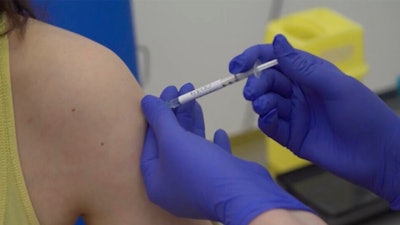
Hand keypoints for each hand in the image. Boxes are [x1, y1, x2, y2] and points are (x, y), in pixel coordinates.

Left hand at [140, 84, 310, 224]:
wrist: (242, 195)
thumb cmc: (201, 170)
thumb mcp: (174, 141)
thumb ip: (159, 119)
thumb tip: (146, 101)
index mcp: (157, 181)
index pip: (150, 143)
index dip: (156, 116)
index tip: (164, 94)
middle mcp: (175, 184)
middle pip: (171, 142)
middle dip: (176, 113)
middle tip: (181, 89)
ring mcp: (198, 183)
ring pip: (192, 146)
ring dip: (193, 122)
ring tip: (195, 98)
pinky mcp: (219, 180)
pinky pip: (212, 158)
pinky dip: (214, 143)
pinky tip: (219, 131)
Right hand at [229, 34, 399, 208]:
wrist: (376, 156)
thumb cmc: (363, 115)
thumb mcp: (335, 85)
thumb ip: (303, 67)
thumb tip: (276, 41)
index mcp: (309, 74)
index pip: (276, 60)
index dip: (254, 59)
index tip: (237, 65)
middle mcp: (299, 92)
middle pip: (267, 82)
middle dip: (256, 84)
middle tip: (252, 92)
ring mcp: (294, 114)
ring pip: (266, 102)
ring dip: (260, 102)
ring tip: (264, 107)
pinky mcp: (291, 136)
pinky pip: (271, 125)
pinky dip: (266, 121)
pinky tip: (270, 119)